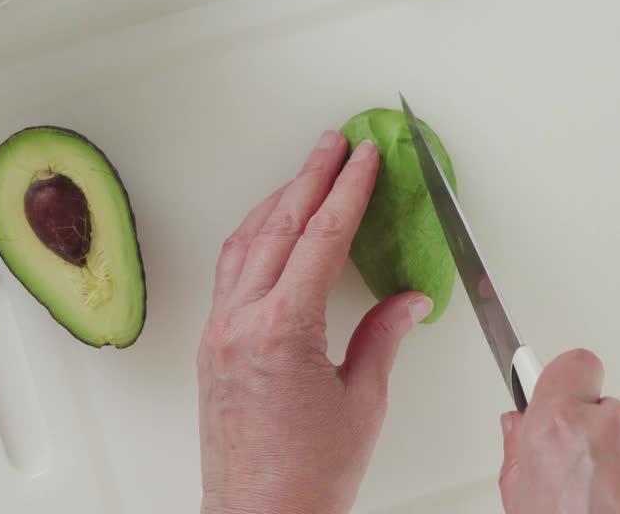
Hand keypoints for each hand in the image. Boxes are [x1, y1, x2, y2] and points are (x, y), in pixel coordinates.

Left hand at [198, 130, 433, 513]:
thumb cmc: (307, 476)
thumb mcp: (362, 402)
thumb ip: (382, 337)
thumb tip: (406, 301)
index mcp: (283, 329)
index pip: (321, 237)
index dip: (347, 189)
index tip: (364, 156)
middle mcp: (241, 322)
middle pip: (278, 227)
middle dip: (310, 177)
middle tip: (334, 143)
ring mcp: (220, 332)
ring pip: (245, 244)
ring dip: (278, 202)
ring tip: (305, 173)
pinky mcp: (212, 347)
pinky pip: (230, 272)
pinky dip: (253, 238)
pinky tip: (269, 230)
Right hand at [500, 350, 619, 513]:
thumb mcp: (520, 505)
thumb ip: (520, 456)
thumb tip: (519, 431)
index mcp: (563, 428)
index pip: (572, 366)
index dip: (566, 383)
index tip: (559, 394)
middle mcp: (617, 428)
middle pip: (606, 413)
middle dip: (596, 441)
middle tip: (582, 484)